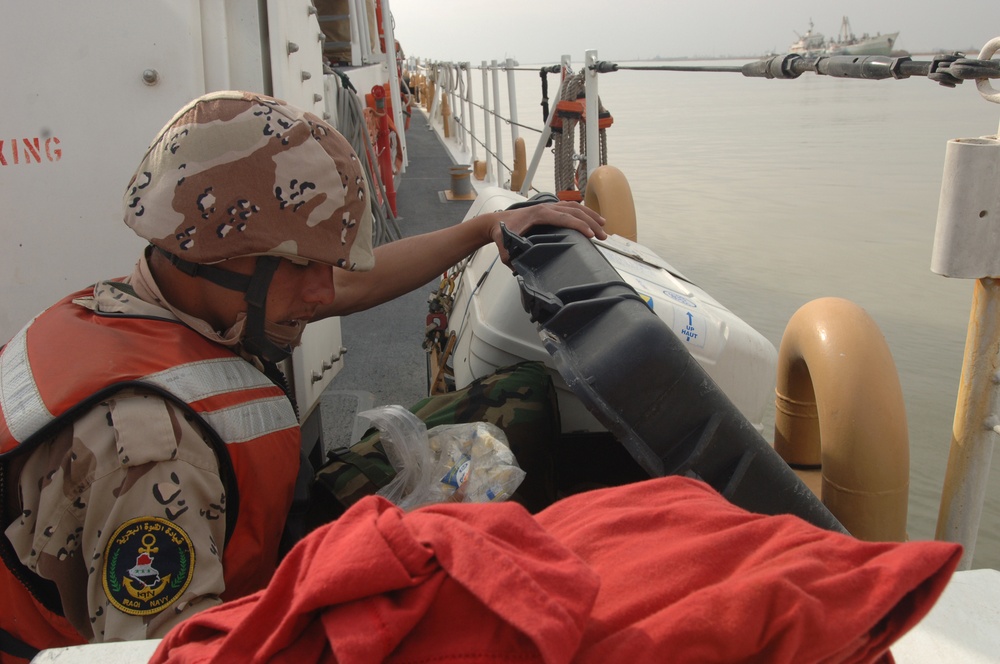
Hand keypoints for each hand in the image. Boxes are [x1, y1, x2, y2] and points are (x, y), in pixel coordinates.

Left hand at [485, 201, 606, 264]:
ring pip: (575, 207)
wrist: (496, 221)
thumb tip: (515, 267)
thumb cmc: (502, 232)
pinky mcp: (550, 209)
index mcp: (539, 214)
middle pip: (574, 211)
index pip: (564, 218)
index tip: (591, 235)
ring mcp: (549, 206)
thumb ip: (508, 255)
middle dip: (591, 222)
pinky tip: (593, 219)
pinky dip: (583, 212)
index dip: (579, 225)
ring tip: (604, 226)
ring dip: (591, 215)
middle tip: (603, 236)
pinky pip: (570, 208)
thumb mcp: (503, 244)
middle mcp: (546, 207)